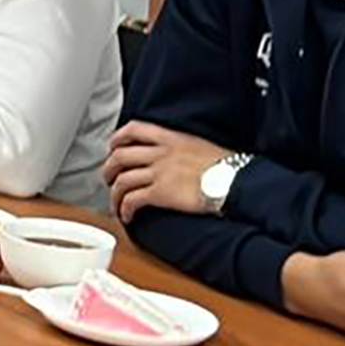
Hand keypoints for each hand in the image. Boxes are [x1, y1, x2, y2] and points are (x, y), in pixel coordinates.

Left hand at [101, 121, 227, 222]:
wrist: (236, 180)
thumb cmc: (225, 165)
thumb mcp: (197, 144)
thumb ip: (178, 145)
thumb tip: (171, 153)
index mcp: (169, 137)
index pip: (133, 129)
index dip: (117, 138)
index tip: (113, 147)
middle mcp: (159, 153)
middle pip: (120, 156)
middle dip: (109, 168)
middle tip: (108, 178)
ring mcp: (159, 173)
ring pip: (122, 180)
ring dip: (113, 193)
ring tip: (115, 202)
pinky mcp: (161, 194)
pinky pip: (132, 200)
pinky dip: (124, 208)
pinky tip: (127, 216)